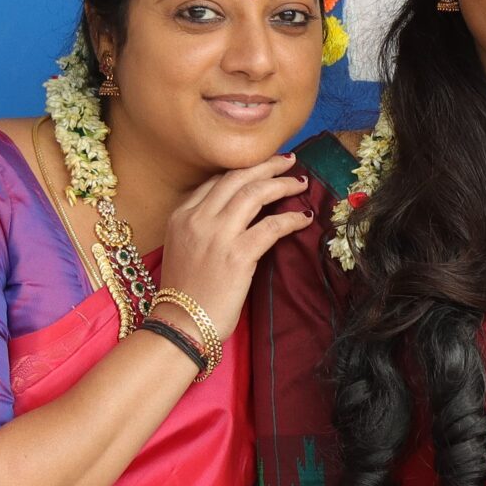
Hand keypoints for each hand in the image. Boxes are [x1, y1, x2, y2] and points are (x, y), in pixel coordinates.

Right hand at [153, 154, 315, 340]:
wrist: (180, 324)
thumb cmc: (186, 293)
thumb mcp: (182, 249)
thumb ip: (201, 226)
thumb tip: (234, 215)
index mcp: (181, 215)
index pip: (216, 181)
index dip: (244, 170)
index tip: (263, 168)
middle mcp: (197, 219)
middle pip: (237, 178)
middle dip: (266, 166)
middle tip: (288, 161)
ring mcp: (217, 235)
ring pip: (255, 194)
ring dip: (282, 184)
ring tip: (299, 183)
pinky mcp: (237, 255)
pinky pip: (271, 226)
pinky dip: (292, 218)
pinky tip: (305, 218)